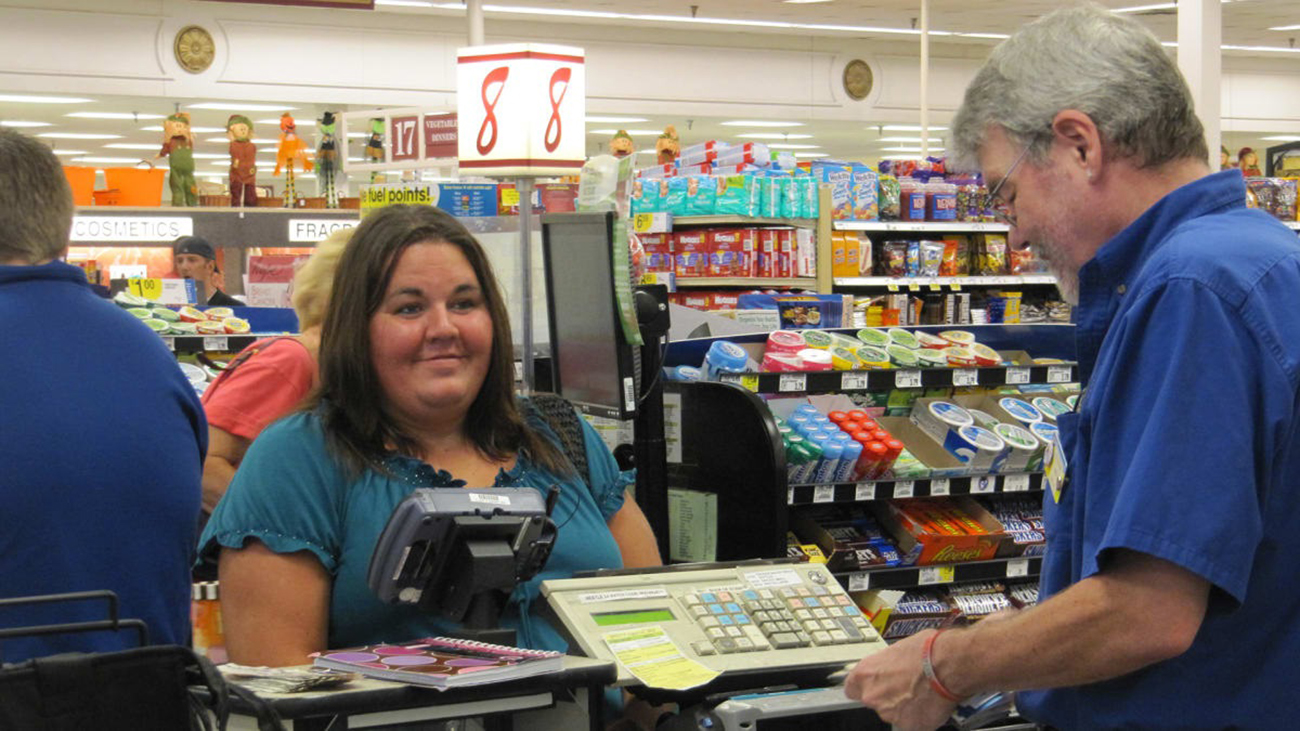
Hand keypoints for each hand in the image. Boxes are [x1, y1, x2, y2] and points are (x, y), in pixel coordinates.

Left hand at [843, 630, 957, 730]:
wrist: (948, 664)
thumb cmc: (926, 650)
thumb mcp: (897, 649)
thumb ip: (885, 664)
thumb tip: (890, 667)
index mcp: (865, 675)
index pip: (852, 688)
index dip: (865, 687)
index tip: (874, 685)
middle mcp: (873, 696)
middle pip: (874, 702)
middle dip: (888, 697)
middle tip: (906, 687)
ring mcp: (889, 714)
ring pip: (893, 714)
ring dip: (904, 707)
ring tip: (922, 693)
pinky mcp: (908, 726)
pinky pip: (912, 724)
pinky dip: (920, 717)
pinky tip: (929, 704)